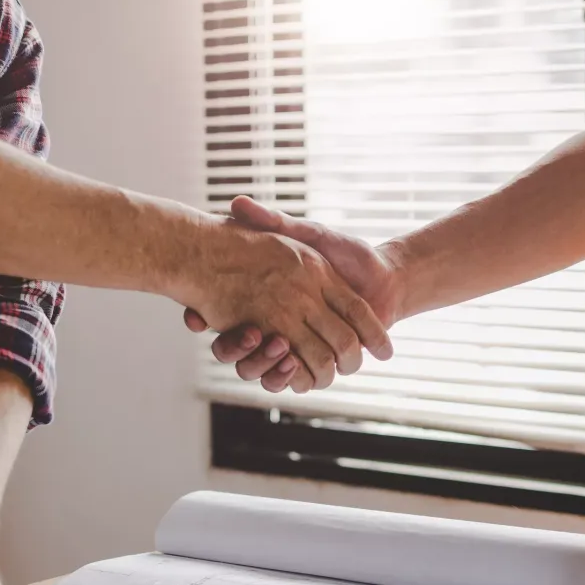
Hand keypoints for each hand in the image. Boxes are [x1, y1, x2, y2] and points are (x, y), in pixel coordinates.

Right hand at [185, 196, 404, 392]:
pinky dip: (294, 377)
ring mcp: (296, 348)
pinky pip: (295, 381)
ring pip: (263, 372)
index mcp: (266, 300)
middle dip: (235, 351)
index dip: (201, 316)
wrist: (389, 279)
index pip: (220, 314)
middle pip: (236, 352)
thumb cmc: (349, 254)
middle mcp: (276, 328)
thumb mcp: (310, 235)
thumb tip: (236, 202)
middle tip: (248, 336)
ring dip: (267, 367)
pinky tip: (297, 363)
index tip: (195, 316)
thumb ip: (276, 222)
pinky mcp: (318, 363)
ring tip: (280, 348)